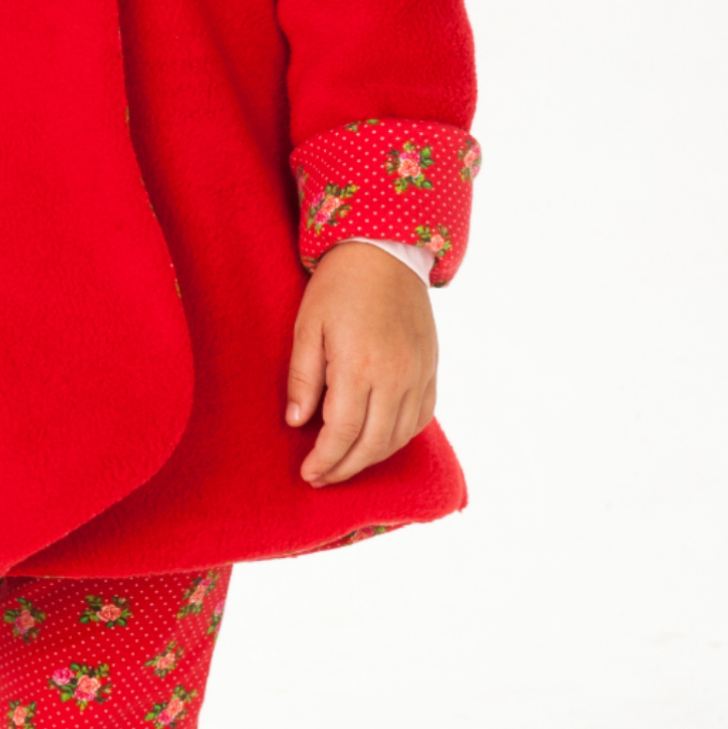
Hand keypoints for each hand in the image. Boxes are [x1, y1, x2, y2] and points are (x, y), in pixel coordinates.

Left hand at [284, 241, 437, 485]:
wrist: (384, 251)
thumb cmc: (338, 285)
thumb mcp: (308, 325)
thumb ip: (303, 377)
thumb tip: (296, 423)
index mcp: (359, 366)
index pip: (343, 433)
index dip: (325, 460)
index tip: (308, 474)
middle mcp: (395, 377)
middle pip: (373, 444)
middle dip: (345, 468)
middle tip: (322, 477)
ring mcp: (418, 374)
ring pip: (399, 437)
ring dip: (371, 458)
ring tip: (345, 463)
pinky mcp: (431, 368)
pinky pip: (421, 418)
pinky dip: (399, 438)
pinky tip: (379, 441)